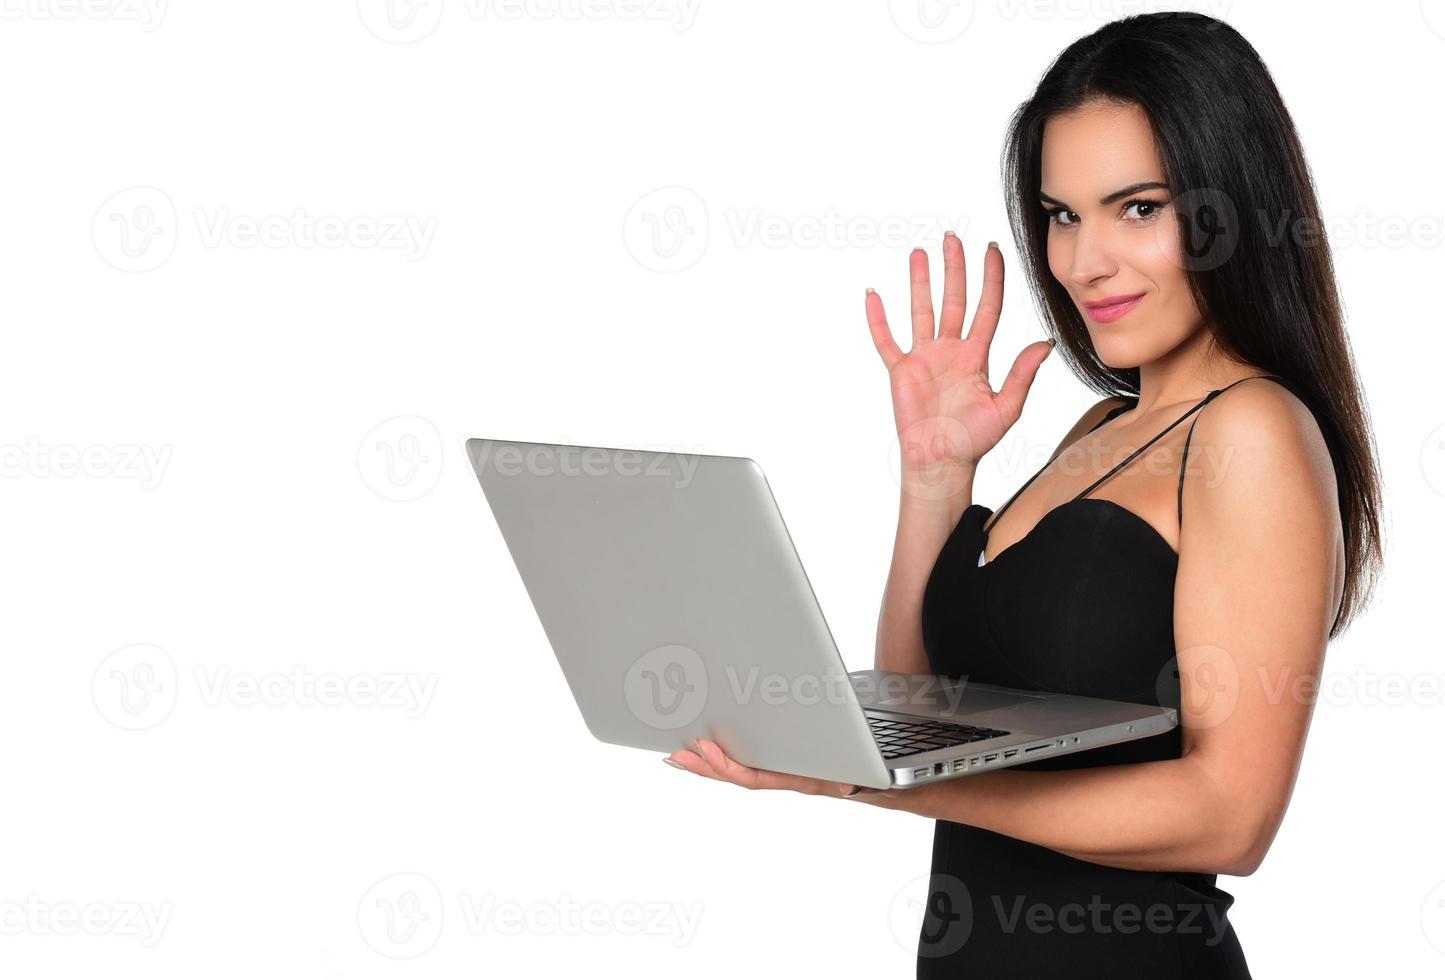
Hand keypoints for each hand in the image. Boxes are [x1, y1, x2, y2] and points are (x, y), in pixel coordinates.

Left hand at [665, 739, 894, 801]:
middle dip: (706, 765)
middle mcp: (791, 777)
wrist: (893, 786)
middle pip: (740, 774)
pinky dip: (730, 755)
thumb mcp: (868, 776)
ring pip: (742, 768)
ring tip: (681, 752)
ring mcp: (789, 770)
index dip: (729, 766)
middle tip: (676, 753)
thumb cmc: (879, 778)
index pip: (758, 777)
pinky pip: (754, 760)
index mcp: (804, 780)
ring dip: (710, 762)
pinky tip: (711, 747)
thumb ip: (855, 779)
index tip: (705, 750)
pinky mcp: (790, 759)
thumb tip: (847, 787)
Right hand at [866, 234, 1053, 478]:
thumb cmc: (974, 441)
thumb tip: (1046, 343)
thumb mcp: (1007, 407)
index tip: (991, 250)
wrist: (942, 462)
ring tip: (919, 254)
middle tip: (952, 238)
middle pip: (953, 300)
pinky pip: (886, 341)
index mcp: (977, 356)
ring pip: (921, 311)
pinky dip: (878, 319)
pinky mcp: (901, 371)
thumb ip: (1023, 374)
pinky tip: (873, 295)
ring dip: (920, 283)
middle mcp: (951, 351)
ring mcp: (924, 358)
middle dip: (954, 269)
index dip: (990, 278)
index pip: (987, 308)